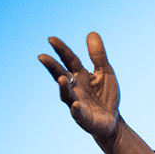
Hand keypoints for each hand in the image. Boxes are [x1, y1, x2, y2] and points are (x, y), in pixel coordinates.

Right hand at [39, 32, 120, 146]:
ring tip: (62, 79)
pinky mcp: (83, 117)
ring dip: (63, 87)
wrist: (112, 120)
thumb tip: (92, 33)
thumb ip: (98, 55)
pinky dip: (76, 110)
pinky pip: (78, 113)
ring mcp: (76, 102)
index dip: (61, 50)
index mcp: (79, 74)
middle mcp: (74, 87)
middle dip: (52, 67)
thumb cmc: (106, 95)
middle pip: (61, 75)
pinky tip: (76, 105)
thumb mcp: (105, 72)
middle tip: (42, 57)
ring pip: (66, 94)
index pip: (69, 60)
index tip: (51, 39)